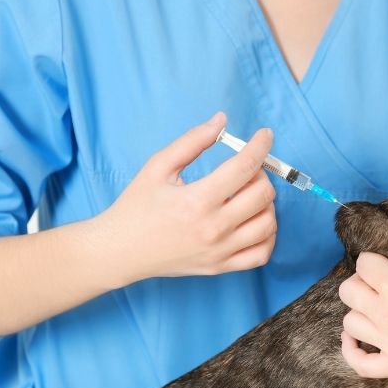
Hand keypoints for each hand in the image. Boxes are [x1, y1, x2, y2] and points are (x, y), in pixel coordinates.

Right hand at [95, 112, 276, 285]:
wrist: (120, 250)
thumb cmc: (136, 206)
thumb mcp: (158, 166)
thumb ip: (192, 141)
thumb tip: (221, 121)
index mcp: (197, 200)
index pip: (245, 167)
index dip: (261, 146)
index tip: (265, 135)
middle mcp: (213, 228)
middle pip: (262, 195)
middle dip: (261, 173)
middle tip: (246, 169)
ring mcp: (219, 251)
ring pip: (268, 224)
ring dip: (266, 203)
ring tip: (248, 194)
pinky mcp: (220, 267)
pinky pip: (262, 253)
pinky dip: (268, 235)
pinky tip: (254, 221)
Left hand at [338, 245, 387, 377]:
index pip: (363, 264)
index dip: (373, 261)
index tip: (382, 264)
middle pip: (348, 292)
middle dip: (361, 283)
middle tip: (378, 286)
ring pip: (350, 323)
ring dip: (360, 313)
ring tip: (376, 310)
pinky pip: (360, 363)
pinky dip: (350, 351)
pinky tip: (354, 338)